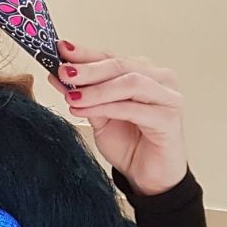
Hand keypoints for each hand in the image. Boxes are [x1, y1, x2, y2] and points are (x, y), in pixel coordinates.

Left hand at [46, 38, 188, 197]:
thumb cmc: (129, 143)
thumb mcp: (98, 115)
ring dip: (96, 89)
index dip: (84, 53)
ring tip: (72, 97)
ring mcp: (168, 97)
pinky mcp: (169, 119)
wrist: (148, 177)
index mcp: (142, 73)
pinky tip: (83, 110)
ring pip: (129, 83)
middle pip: (120, 65)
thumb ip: (82, 94)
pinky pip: (133, 108)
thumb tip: (56, 75)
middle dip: (88, 68)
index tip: (60, 49)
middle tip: (63, 72)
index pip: (110, 56)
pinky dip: (105, 107)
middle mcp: (159, 80)